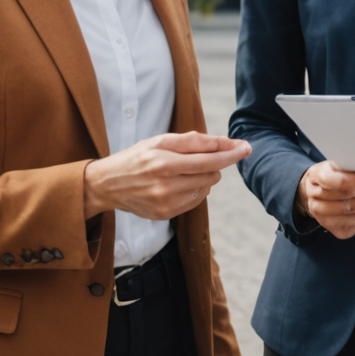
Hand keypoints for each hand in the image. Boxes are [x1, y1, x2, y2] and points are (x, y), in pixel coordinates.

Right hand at [83, 131, 250, 221]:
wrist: (107, 184)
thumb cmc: (137, 157)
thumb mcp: (160, 141)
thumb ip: (193, 141)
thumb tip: (224, 142)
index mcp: (164, 161)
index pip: (208, 159)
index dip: (230, 153)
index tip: (246, 148)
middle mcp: (165, 184)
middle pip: (210, 174)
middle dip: (213, 164)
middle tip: (201, 158)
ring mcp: (166, 203)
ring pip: (205, 189)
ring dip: (204, 178)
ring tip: (184, 171)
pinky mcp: (165, 215)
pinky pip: (195, 202)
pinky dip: (195, 191)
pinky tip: (179, 184)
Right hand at [295, 161, 354, 238]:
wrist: (317, 191)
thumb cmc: (331, 174)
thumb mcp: (335, 164)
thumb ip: (350, 167)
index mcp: (315, 178)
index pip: (335, 182)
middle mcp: (315, 202)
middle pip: (346, 201)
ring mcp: (323, 218)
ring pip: (352, 214)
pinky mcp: (334, 230)